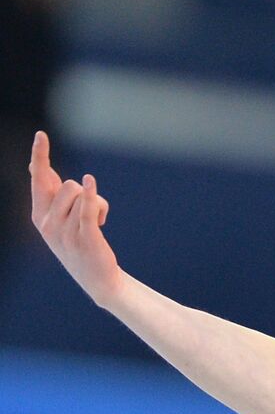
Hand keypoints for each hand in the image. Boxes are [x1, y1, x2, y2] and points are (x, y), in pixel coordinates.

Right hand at [29, 130, 123, 307]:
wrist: (96, 278)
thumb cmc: (78, 243)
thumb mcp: (59, 219)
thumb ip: (50, 194)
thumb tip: (37, 166)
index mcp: (39, 215)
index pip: (39, 180)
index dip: (40, 156)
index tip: (41, 135)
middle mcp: (46, 222)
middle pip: (68, 185)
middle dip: (84, 192)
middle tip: (89, 214)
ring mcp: (63, 231)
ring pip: (81, 194)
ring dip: (98, 203)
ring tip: (97, 223)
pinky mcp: (84, 236)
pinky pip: (86, 209)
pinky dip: (90, 195)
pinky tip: (91, 182)